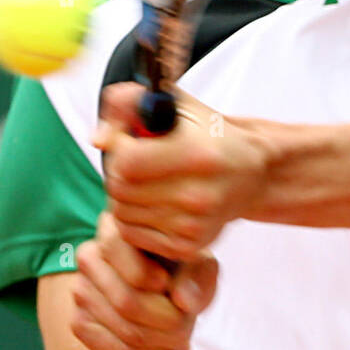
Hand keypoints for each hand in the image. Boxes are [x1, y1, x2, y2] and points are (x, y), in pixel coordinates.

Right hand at [71, 210, 217, 349]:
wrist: (161, 304)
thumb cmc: (182, 274)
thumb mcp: (199, 268)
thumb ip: (197, 278)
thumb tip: (183, 300)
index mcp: (115, 227)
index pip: (116, 246)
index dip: (144, 272)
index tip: (166, 284)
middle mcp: (90, 254)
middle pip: (125, 299)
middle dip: (165, 319)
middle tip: (185, 324)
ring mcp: (81, 290)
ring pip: (124, 327)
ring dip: (161, 341)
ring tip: (182, 339)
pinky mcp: (79, 322)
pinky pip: (115, 348)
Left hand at [94, 81, 270, 261]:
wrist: (252, 173)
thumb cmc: (210, 134)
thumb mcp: (178, 105)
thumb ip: (131, 103)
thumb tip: (97, 138)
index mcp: (198, 155)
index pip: (126, 161)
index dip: (118, 147)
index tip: (129, 140)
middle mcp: (198, 195)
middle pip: (120, 189)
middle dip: (118, 171)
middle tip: (134, 161)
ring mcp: (193, 226)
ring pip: (121, 212)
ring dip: (122, 195)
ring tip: (145, 180)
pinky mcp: (187, 247)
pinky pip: (131, 234)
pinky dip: (131, 217)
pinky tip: (151, 202)